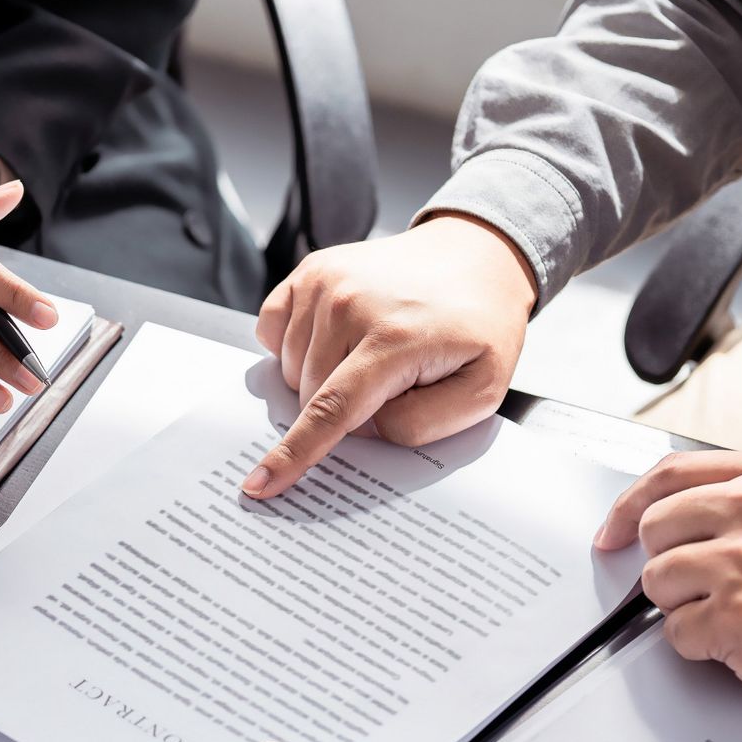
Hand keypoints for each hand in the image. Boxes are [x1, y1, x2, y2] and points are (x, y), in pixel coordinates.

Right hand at [240, 214, 537, 497]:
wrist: (474, 257)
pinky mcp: (309, 272)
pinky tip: (337, 338)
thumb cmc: (478, 326)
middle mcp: (350, 304)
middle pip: (310, 396)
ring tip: (371, 355)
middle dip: (344, 409)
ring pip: (290, 370)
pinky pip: (272, 331)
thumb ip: (422, 424)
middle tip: (391, 382)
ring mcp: (325, 282)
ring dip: (322, 379)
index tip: (259, 484)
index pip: (332, 409)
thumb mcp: (481, 391)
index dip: (294, 453)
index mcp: (395, 338)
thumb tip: (364, 429)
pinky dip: (295, 347)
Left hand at [595, 451, 741, 723]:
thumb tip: (662, 519)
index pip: (668, 476)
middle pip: (653, 530)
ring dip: (685, 608)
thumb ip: (740, 502)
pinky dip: (702, 646)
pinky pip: (676, 633)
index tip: (612, 530)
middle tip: (709, 588)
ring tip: (741, 614)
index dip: (629, 505)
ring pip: (657, 583)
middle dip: (668, 565)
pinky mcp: (735, 615)